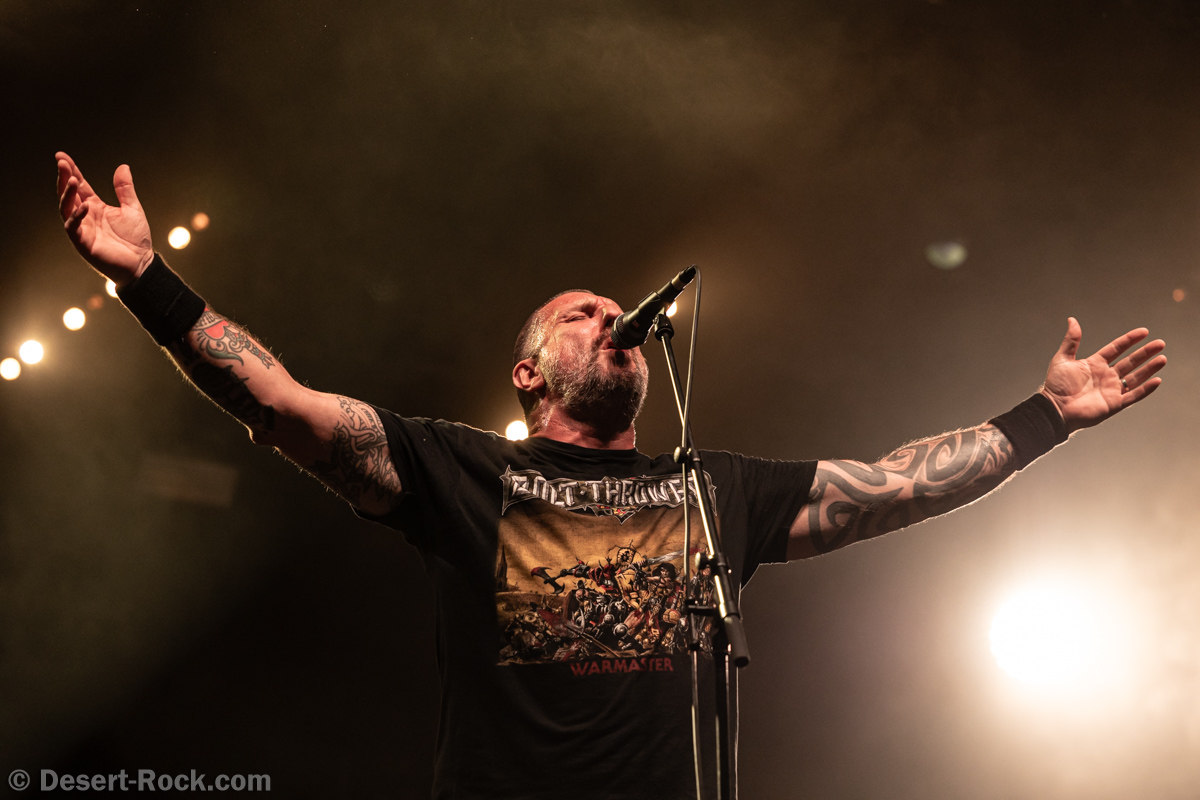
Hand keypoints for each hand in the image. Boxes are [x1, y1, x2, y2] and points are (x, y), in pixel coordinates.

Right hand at [56, 151, 153, 285]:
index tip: (61, 156)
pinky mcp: (83, 243)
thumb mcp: (132, 208)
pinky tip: (84, 206)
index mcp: (95, 207)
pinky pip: (73, 228)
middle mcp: (85, 216)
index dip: (71, 170)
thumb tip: (123, 166)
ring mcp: (83, 229)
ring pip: (66, 208)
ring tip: (71, 179)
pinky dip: (76, 216)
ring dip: (67, 194)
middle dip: (63, 177)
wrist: (142, 264)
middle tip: (61, 162)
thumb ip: (125, 189)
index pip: (79, 186)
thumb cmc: (136, 239)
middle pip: (69, 193)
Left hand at [1040, 317, 1165, 432]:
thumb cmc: (1056, 385)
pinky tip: (1156, 380)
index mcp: (1095, 364)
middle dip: (1145, 353)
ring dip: (1149, 368)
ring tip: (1162, 358)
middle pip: (1130, 361)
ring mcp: (1111, 390)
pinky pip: (1134, 396)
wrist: (1054, 409)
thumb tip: (1072, 319)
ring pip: (1135, 377)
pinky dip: (1145, 389)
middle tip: (1160, 343)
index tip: (1144, 331)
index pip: (1116, 348)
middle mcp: (1106, 376)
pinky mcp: (1114, 404)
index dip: (1130, 340)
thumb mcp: (1062, 359)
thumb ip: (1071, 340)